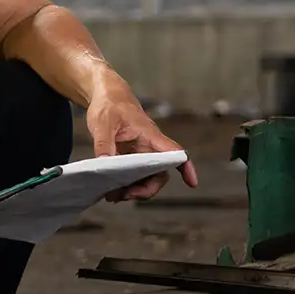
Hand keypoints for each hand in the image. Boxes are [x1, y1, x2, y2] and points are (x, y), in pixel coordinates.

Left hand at [86, 82, 198, 200]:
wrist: (105, 97)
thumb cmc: (110, 105)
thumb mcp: (103, 123)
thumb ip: (104, 144)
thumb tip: (104, 165)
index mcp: (150, 135)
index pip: (173, 152)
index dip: (185, 167)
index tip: (192, 183)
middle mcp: (148, 147)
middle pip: (159, 173)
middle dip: (147, 189)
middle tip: (127, 195)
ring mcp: (139, 154)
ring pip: (146, 178)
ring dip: (133, 190)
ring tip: (113, 196)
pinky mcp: (129, 159)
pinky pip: (132, 176)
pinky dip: (124, 186)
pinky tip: (111, 192)